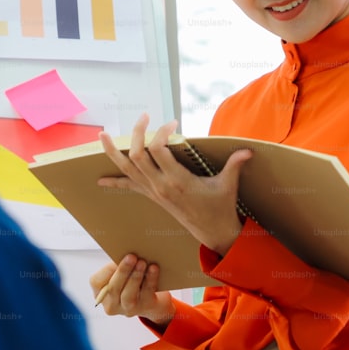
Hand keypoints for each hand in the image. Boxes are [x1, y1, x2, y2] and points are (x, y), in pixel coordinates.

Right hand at [90, 254, 174, 325]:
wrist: (148, 299)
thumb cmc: (128, 281)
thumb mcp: (118, 275)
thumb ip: (116, 267)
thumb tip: (125, 252)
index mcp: (99, 292)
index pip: (97, 282)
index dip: (107, 270)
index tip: (115, 259)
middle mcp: (111, 304)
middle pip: (114, 288)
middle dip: (123, 271)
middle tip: (131, 257)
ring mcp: (127, 309)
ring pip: (129, 294)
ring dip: (135, 276)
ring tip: (142, 262)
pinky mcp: (144, 307)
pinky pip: (146, 293)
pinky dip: (150, 280)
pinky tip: (153, 269)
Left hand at [98, 114, 251, 255]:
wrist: (212, 232)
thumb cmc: (220, 207)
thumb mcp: (228, 185)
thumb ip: (235, 165)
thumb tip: (248, 150)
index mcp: (177, 181)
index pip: (159, 150)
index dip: (162, 133)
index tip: (173, 123)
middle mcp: (160, 185)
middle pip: (137, 155)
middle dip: (137, 133)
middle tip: (144, 116)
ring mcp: (153, 191)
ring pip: (126, 168)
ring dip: (111, 152)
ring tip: (101, 135)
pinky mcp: (151, 196)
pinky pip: (128, 187)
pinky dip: (114, 181)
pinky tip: (100, 179)